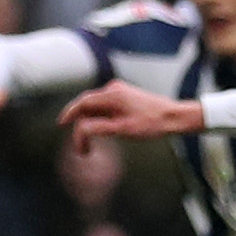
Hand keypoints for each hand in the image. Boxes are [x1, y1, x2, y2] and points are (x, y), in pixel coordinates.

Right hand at [60, 82, 206, 143]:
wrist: (174, 117)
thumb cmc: (152, 123)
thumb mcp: (123, 129)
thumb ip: (99, 128)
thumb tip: (80, 129)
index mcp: (112, 95)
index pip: (83, 102)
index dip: (70, 113)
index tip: (61, 124)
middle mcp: (114, 89)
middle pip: (88, 105)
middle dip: (80, 124)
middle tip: (80, 146)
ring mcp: (120, 92)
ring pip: (96, 107)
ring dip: (90, 123)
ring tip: (90, 144)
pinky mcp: (125, 97)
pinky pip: (105, 106)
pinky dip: (99, 119)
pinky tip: (101, 132)